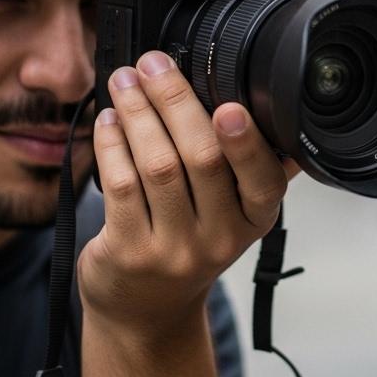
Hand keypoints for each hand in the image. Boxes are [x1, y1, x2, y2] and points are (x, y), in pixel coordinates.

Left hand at [79, 49, 296, 341]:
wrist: (147, 311)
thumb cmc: (189, 245)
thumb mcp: (232, 214)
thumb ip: (248, 168)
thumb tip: (269, 107)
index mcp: (254, 220)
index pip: (262, 180)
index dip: (246, 143)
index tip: (229, 106)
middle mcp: (220, 238)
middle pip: (202, 159)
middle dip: (175, 102)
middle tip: (154, 65)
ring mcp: (173, 249)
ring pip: (157, 166)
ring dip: (138, 113)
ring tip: (124, 81)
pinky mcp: (129, 251)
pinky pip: (119, 185)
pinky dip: (111, 144)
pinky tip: (108, 119)